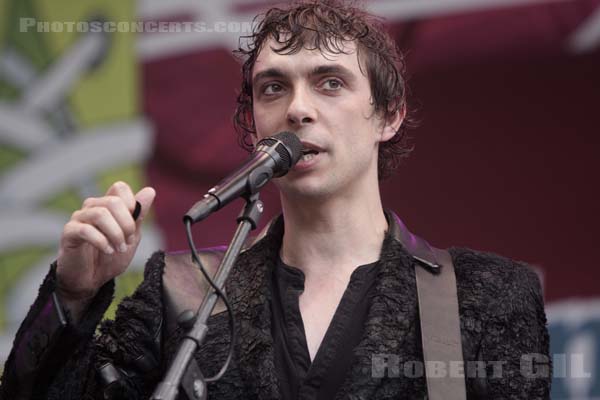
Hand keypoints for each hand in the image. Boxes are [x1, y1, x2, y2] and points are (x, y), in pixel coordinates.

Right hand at [56, 181, 155, 301]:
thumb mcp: (132, 237)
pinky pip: (85, 229)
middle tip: (128, 242)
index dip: (132, 203)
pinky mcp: (68, 233)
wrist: (91, 280)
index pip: (120, 187)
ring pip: (100, 214)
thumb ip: (139, 215)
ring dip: (115, 234)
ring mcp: (78, 218)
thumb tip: (150, 190)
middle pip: (113, 201)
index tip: (135, 225)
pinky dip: (101, 241)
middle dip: (127, 224)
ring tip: (119, 248)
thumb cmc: (110, 257)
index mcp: (108, 206)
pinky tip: (108, 251)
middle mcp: (92, 207)